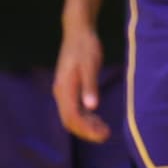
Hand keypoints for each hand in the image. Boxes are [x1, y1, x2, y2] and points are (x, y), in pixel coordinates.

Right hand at [53, 2, 108, 142]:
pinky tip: (97, 118)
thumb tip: (92, 107)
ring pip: (72, 116)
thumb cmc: (86, 47)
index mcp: (65, 89)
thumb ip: (90, 86)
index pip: (72, 117)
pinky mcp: (70, 88)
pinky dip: (85, 116)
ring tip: (104, 130)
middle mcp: (61, 93)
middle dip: (87, 130)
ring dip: (86, 125)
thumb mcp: (90, 64)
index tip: (102, 134)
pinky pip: (75, 108)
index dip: (86, 129)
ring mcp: (64, 91)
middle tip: (106, 135)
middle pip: (70, 120)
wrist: (78, 32)